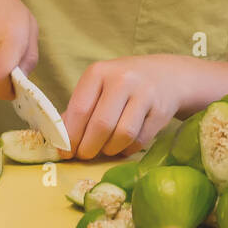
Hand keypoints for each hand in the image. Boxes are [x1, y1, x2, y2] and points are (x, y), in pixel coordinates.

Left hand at [64, 55, 190, 159]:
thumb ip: (79, 109)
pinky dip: (128, 149)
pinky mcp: (161, 110)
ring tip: (105, 149)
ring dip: (110, 150)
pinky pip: (140, 140)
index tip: (65, 152)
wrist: (167, 75)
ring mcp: (145, 94)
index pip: (80, 110)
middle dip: (88, 148)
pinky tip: (123, 145)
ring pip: (122, 135)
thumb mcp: (99, 86)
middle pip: (101, 125)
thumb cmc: (124, 84)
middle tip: (84, 155)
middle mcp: (123, 79)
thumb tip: (60, 140)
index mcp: (100, 72)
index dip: (70, 136)